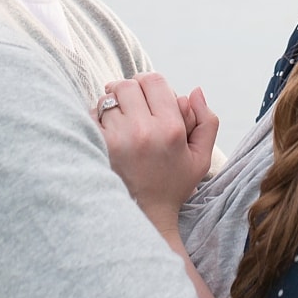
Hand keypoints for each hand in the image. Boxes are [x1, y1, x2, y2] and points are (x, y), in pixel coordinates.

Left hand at [94, 73, 219, 231]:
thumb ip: (207, 121)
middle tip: (130, 106)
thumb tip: (194, 90)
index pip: (153, 80)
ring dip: (111, 105)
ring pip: (107, 99)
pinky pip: (91, 115)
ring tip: (118, 122)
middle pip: (127, 85)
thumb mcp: (201, 158)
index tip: (146, 96)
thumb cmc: (172, 185)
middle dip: (128, 91)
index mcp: (170, 129)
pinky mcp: (98, 147)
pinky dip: (95, 119)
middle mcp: (144, 130)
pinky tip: (105, 132)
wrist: (143, 217)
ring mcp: (117, 139)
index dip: (148, 83)